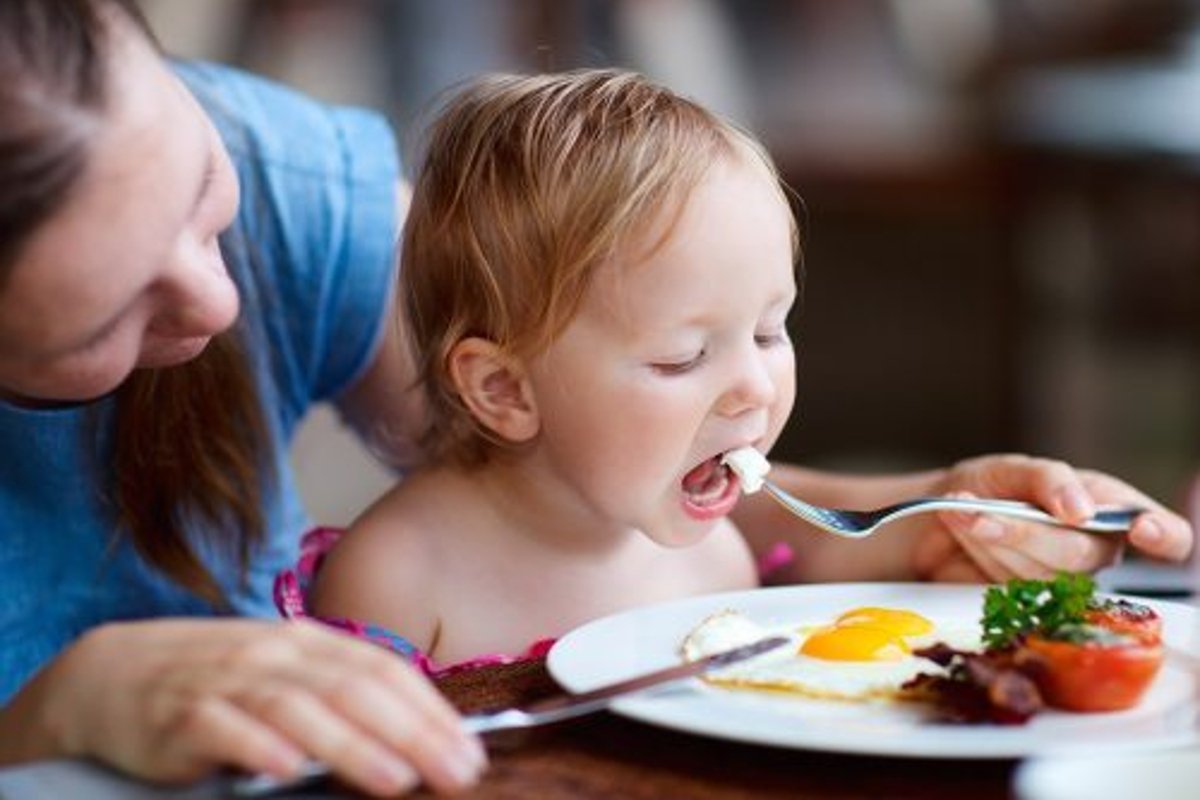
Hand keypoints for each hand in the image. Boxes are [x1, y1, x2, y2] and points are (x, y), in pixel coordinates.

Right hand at [2, 619, 484, 796]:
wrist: (113, 672)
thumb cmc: (219, 680)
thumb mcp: (286, 675)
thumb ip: (340, 696)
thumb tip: (414, 737)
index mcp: (308, 643)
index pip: (383, 669)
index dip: (430, 710)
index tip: (469, 751)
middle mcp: (274, 654)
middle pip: (353, 688)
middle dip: (411, 732)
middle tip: (454, 772)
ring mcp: (228, 680)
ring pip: (298, 707)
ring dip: (351, 744)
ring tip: (394, 779)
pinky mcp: (180, 714)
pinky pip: (223, 727)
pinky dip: (257, 746)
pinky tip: (287, 769)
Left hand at [911, 454, 1193, 581]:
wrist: (939, 513)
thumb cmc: (988, 486)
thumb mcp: (1014, 468)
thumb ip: (1050, 480)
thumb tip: (1082, 508)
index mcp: (1109, 507)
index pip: (1168, 535)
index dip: (1164, 535)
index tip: (1141, 529)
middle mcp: (1094, 547)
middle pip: (1082, 553)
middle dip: (1027, 531)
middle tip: (985, 513)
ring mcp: (1061, 580)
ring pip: (1040, 572)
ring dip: (995, 538)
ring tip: (967, 512)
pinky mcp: (1027, 602)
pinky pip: (1009, 587)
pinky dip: (981, 552)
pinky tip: (967, 530)